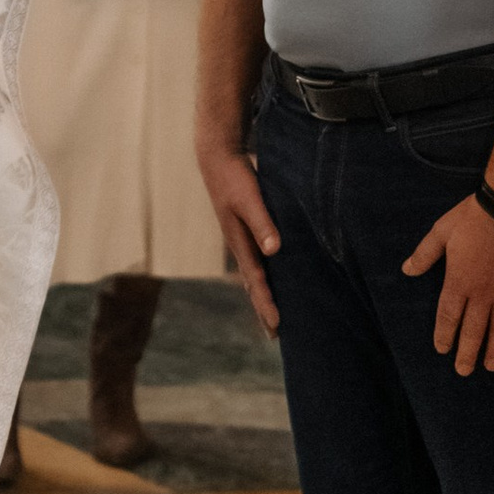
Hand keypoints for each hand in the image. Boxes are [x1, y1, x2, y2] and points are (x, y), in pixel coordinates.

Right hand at [198, 129, 281, 331]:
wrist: (217, 159)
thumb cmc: (234, 178)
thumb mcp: (250, 198)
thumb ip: (262, 223)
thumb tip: (274, 250)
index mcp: (239, 243)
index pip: (256, 281)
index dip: (266, 304)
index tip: (277, 326)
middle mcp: (239, 246)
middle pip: (252, 285)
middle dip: (263, 308)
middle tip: (274, 335)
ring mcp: (241, 239)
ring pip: (253, 275)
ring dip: (262, 295)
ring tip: (271, 315)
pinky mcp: (245, 230)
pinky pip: (256, 260)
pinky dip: (263, 276)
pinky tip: (272, 277)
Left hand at [402, 194, 493, 375]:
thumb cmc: (472, 217)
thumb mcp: (441, 232)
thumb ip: (425, 255)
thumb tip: (406, 270)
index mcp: (459, 282)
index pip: (449, 317)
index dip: (445, 335)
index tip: (443, 350)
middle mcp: (483, 293)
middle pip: (474, 329)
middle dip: (468, 352)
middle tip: (464, 371)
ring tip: (492, 366)